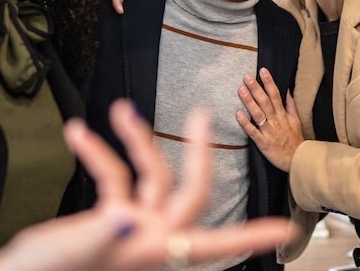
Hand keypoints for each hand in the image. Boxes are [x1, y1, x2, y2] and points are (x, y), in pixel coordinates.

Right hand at [0, 100, 296, 270]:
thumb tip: (127, 214)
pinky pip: (112, 177)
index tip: (285, 229)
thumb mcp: (74, 250)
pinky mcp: (109, 217)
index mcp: (153, 251)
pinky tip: (76, 133)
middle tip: (202, 116)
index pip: (213, 243)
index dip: (250, 236)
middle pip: (189, 192)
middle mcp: (150, 237)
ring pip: (149, 176)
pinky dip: (97, 154)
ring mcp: (131, 226)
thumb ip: (105, 230)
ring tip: (119, 109)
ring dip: (133, 141)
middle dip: (196, 154)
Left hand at [236, 68, 303, 171]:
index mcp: (282, 115)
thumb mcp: (296, 120)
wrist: (297, 159)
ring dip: (249, 101)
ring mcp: (268, 131)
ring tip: (241, 90)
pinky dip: (246, 123)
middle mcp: (275, 121)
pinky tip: (238, 114)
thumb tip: (287, 91)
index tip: (262, 71)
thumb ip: (290, 106)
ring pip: (258, 114)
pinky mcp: (262, 143)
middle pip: (265, 101)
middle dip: (256, 88)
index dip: (269, 82)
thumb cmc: (295, 140)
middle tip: (247, 77)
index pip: (275, 95)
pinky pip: (253, 132)